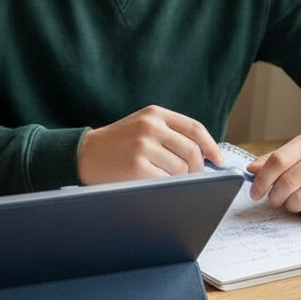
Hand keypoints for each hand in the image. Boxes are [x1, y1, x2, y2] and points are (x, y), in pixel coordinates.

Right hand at [77, 105, 221, 185]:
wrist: (82, 153)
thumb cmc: (115, 143)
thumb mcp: (140, 125)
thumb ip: (168, 132)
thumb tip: (204, 156)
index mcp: (154, 113)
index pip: (195, 128)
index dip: (211, 146)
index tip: (218, 161)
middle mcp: (150, 126)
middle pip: (192, 151)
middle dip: (197, 169)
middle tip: (193, 178)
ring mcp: (143, 146)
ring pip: (182, 169)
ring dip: (180, 179)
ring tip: (166, 179)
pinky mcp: (137, 166)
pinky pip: (166, 180)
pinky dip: (166, 185)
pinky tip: (155, 184)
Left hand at [246, 134, 300, 220]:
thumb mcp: (295, 156)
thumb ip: (271, 161)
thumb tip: (251, 169)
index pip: (277, 161)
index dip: (262, 180)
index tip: (254, 193)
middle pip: (287, 183)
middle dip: (275, 197)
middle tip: (274, 201)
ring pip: (299, 200)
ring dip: (290, 206)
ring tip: (294, 202)